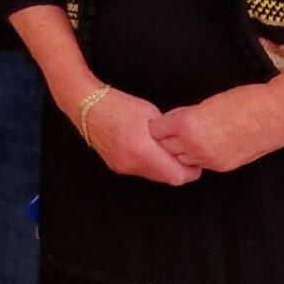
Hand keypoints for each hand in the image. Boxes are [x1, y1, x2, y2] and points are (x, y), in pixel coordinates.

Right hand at [79, 87, 197, 184]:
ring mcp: (122, 166)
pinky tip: (150, 150)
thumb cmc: (119, 105)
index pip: (175, 175)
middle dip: (178, 170)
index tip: (196, 163)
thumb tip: (181, 145)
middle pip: (165, 178)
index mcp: (142, 149)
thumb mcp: (150, 114)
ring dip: (163, 167)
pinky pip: (140, 171)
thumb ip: (166, 134)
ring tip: (167, 151)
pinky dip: (150, 164)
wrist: (87, 106)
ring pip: (153, 176)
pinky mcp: (116, 165)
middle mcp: (131, 163)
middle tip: (186, 156)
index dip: (190, 172)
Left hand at [149, 84, 283, 175]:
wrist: (276, 115)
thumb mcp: (206, 103)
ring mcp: (207, 158)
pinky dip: (197, 157)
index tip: (159, 124)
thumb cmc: (244, 101)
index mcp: (186, 123)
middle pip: (163, 148)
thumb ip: (185, 116)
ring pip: (180, 159)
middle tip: (169, 134)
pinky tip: (203, 147)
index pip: (154, 130)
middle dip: (164, 141)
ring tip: (187, 140)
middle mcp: (193, 144)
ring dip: (180, 152)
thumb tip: (170, 123)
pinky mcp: (221, 166)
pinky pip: (199, 164)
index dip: (156, 126)